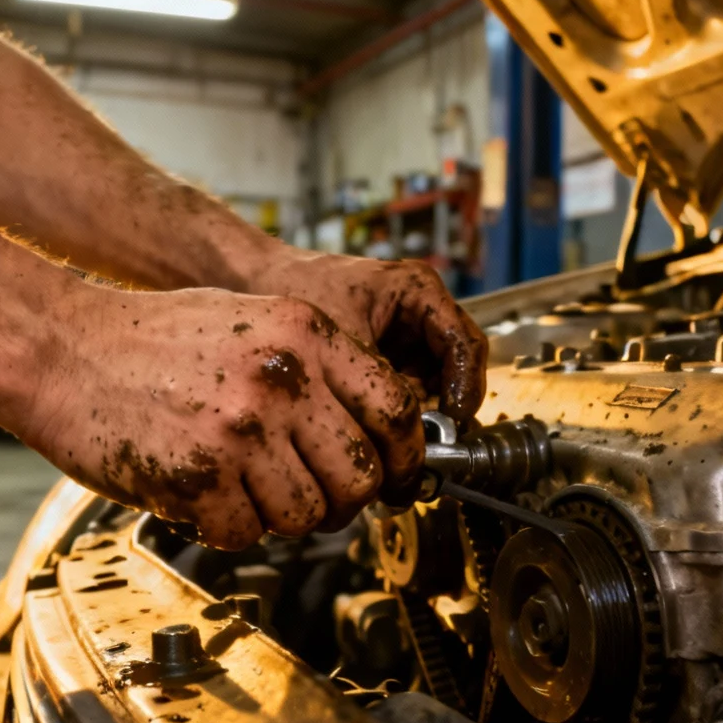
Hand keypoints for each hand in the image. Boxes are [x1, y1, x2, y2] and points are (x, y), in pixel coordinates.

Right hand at [23, 286, 424, 549]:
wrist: (60, 348)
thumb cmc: (149, 339)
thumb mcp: (252, 320)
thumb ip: (314, 369)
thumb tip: (371, 432)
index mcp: (305, 333)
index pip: (396, 409)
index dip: (403, 454)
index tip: (392, 474)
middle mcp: (283, 379)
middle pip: (361, 476)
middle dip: (343, 500)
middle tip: (311, 497)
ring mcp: (242, 429)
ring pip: (308, 516)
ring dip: (278, 516)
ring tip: (239, 488)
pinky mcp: (199, 476)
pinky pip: (246, 535)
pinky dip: (225, 528)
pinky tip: (199, 495)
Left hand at [247, 251, 487, 423]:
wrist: (256, 281)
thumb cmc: (295, 287)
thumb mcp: (340, 336)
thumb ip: (376, 379)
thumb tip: (402, 430)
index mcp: (419, 291)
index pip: (464, 342)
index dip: (466, 385)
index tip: (453, 419)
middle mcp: (420, 312)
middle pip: (453, 369)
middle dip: (439, 406)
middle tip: (422, 441)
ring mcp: (404, 337)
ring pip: (431, 387)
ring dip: (416, 413)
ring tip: (391, 436)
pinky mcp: (387, 358)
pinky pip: (404, 392)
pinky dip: (394, 412)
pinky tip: (373, 427)